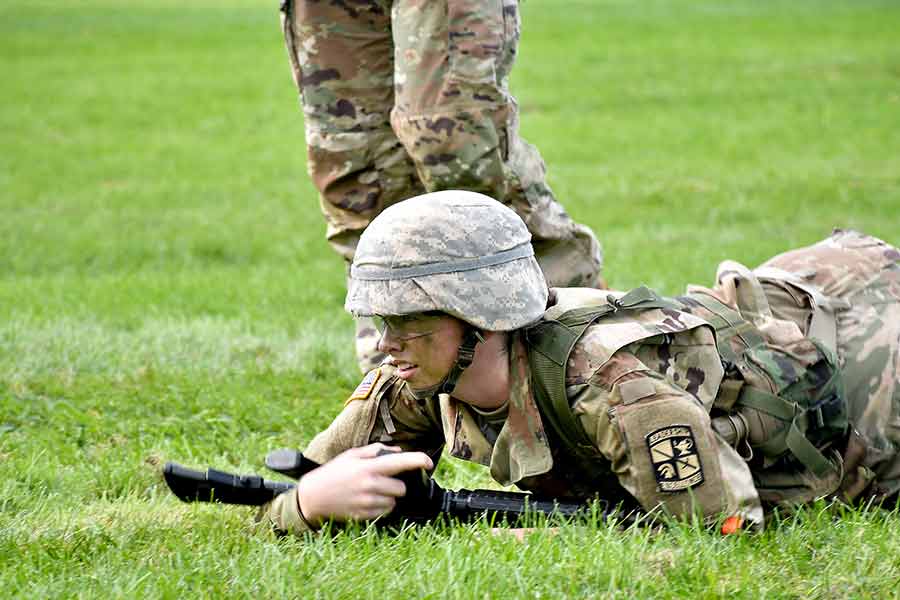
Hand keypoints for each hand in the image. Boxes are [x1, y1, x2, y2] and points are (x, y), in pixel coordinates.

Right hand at [296, 443, 432, 525]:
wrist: (313, 496)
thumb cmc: (333, 472)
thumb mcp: (352, 455)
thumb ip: (376, 451)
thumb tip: (398, 451)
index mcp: (369, 467)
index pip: (401, 462)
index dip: (419, 460)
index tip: (428, 462)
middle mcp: (370, 485)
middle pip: (402, 488)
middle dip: (397, 484)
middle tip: (384, 481)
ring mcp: (367, 502)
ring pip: (394, 501)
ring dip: (389, 496)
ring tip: (372, 491)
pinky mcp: (364, 515)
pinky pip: (385, 512)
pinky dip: (382, 506)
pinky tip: (368, 500)